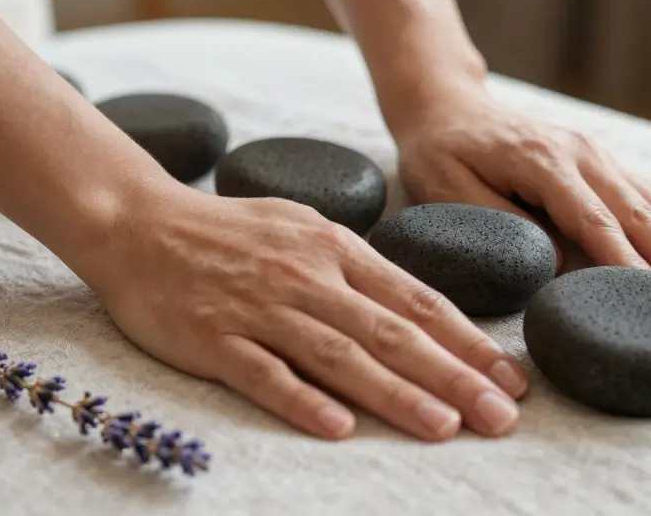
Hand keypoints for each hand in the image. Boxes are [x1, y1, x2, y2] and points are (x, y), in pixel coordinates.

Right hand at [79, 183, 526, 440]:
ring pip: (339, 356)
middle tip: (502, 416)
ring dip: (397, 393)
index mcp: (333, 248)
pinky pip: (264, 374)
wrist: (139, 223)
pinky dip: (302, 400)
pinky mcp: (214, 338)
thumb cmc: (228, 231)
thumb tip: (414, 309)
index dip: (468, 341)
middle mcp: (306, 277)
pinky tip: (340, 428)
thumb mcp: (302, 229)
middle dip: (454, 376)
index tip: (511, 376)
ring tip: (445, 427)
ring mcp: (260, 308)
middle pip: (391, 333)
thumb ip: (355, 267)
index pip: (415, 301)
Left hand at [391, 86, 650, 308]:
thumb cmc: (439, 154)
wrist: (447, 105)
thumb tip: (555, 265)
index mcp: (543, 164)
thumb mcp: (447, 191)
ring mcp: (598, 155)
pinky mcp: (604, 161)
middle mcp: (582, 155)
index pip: (594, 222)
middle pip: (641, 216)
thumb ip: (500, 225)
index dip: (631, 263)